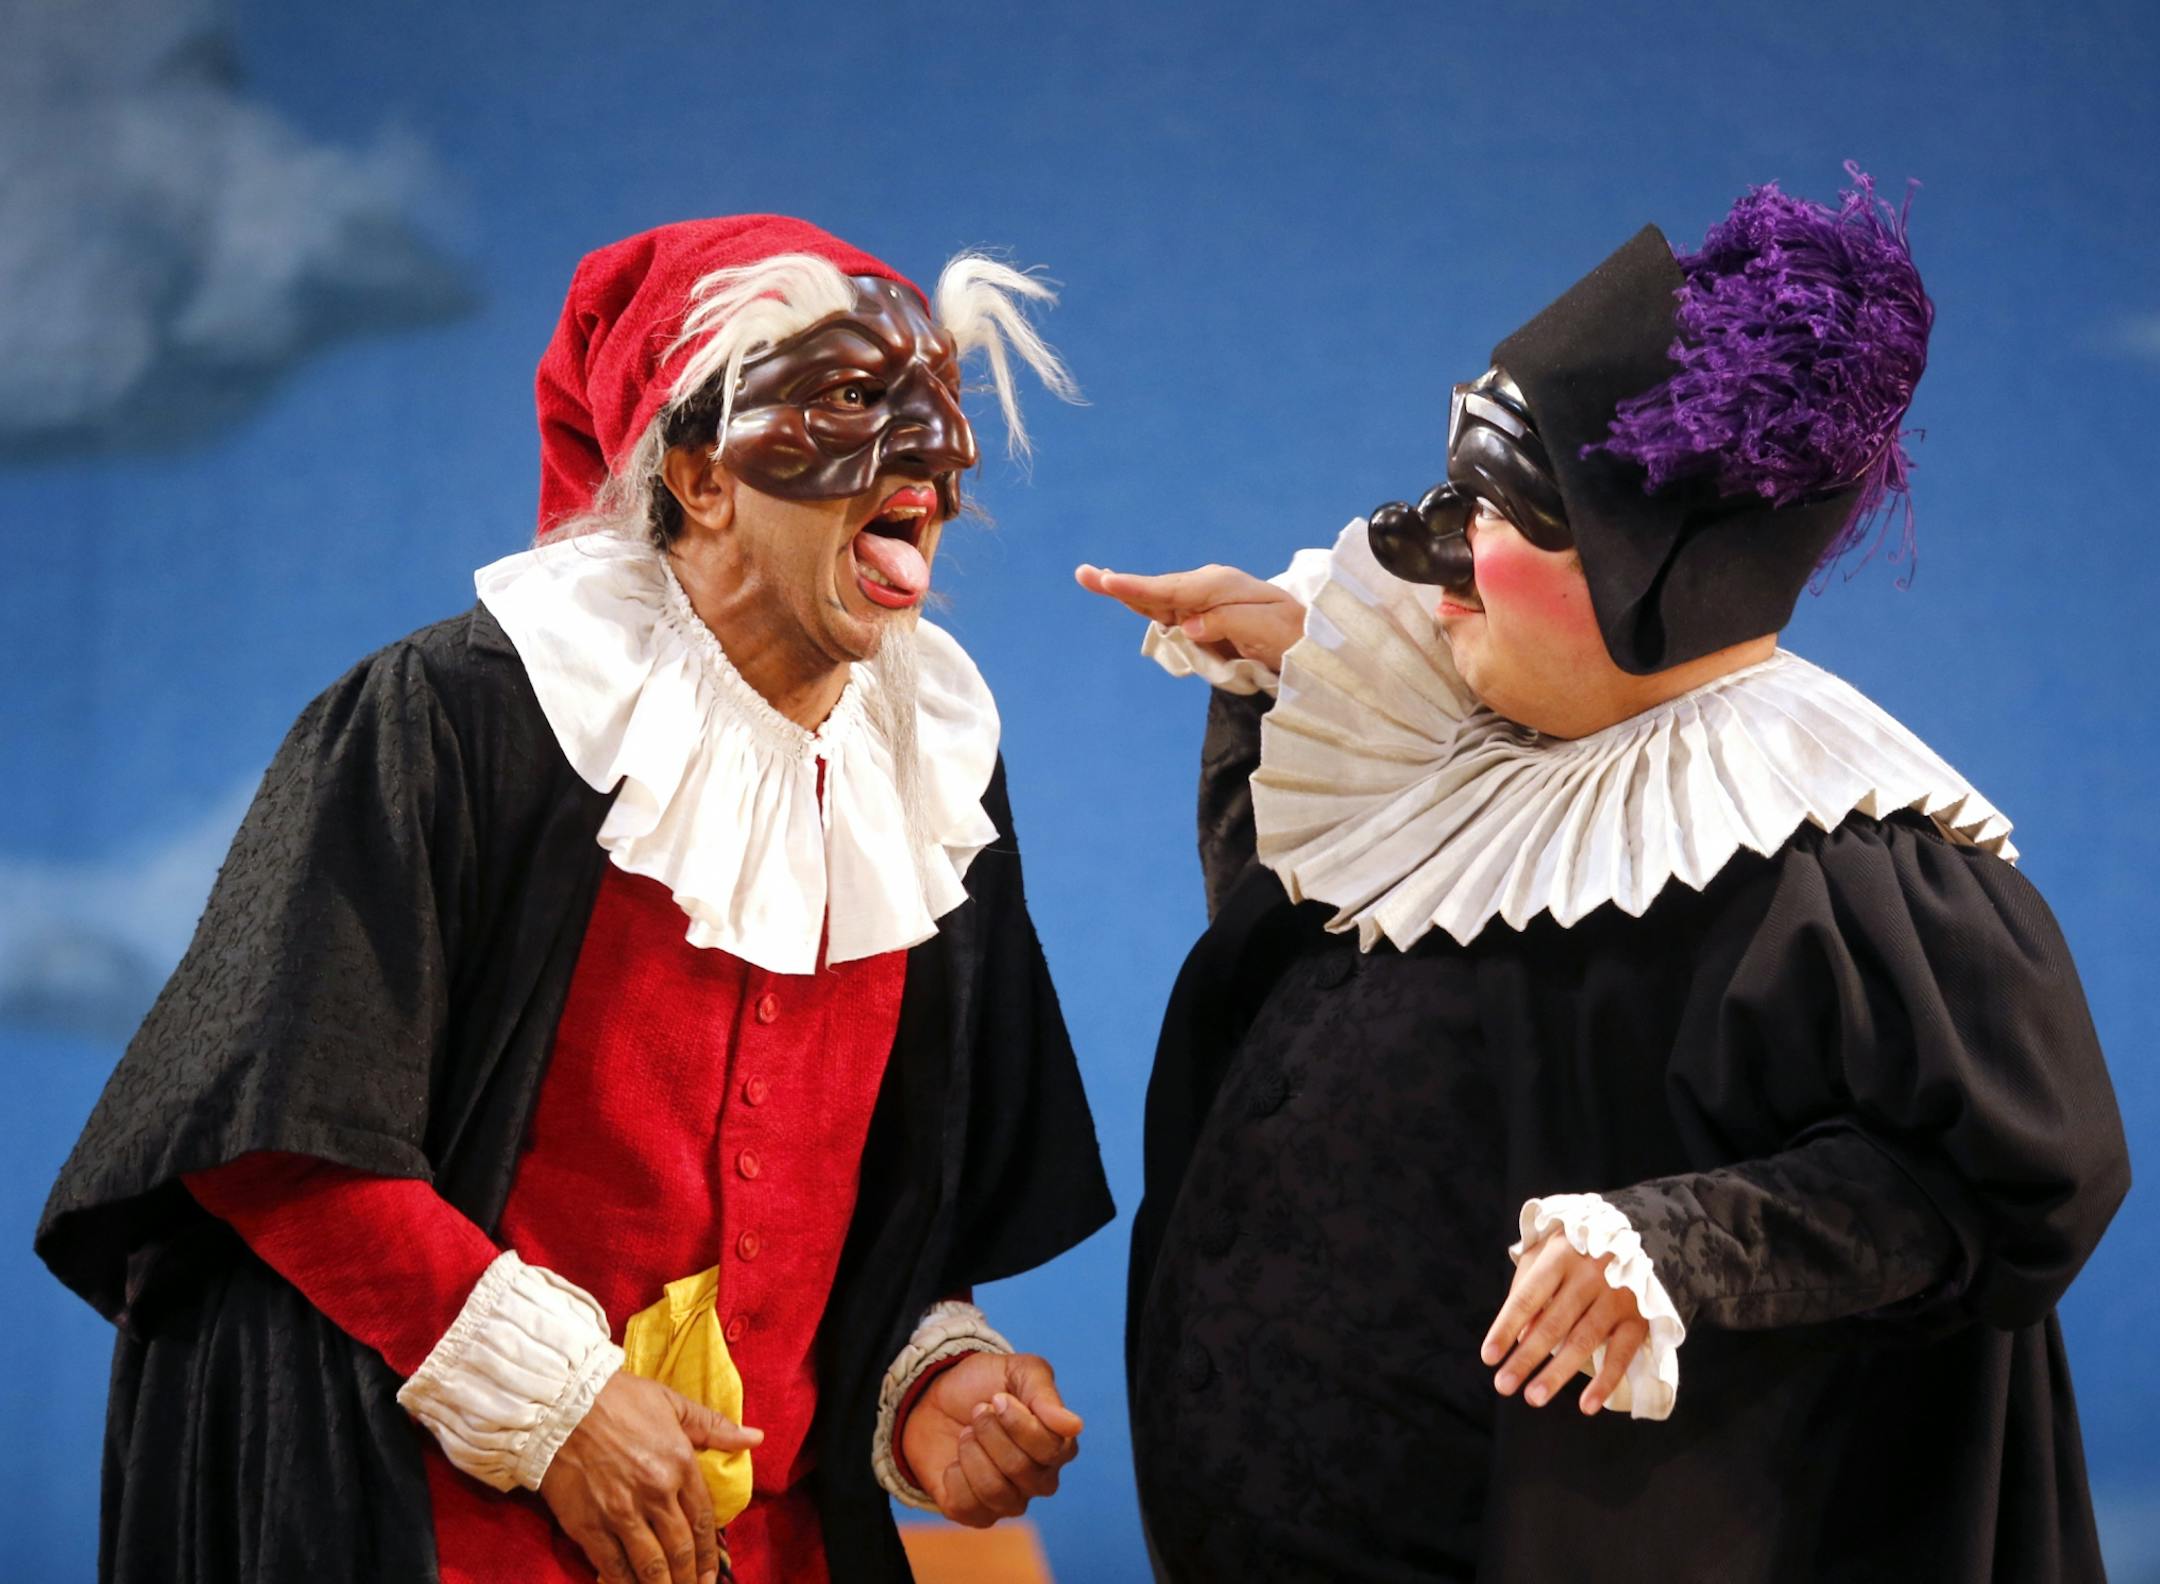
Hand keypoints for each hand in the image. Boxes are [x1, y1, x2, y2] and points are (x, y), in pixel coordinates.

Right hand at [538, 1373, 761, 1583]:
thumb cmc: (619, 1399)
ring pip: (651, 1564)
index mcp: (680, 1464)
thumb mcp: (672, 1403)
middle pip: (681, 1549)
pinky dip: (626, 1583)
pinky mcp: (589, 1526)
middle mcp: (656, 1494)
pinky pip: (613, 1566)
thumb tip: (755, 1438)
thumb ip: (714, 1427)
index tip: (711, 1573)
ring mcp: (621, 1513)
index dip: (709, 1552)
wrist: (560, 1404)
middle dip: (691, 1577)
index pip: (702, 1520)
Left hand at [900, 1351, 1082, 1527]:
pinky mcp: (976, 1514)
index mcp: (1058, 1447)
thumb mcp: (1017, 1371)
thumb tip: (1074, 1426)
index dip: (1017, 1422)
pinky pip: (966, 1506)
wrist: (937, 1397)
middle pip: (1020, 1468)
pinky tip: (955, 1460)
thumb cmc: (985, 1384)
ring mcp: (1009, 1500)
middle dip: (990, 1432)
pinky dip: (953, 1475)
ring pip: (994, 1490)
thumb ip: (1044, 1393)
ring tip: (966, 1433)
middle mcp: (1040, 1480)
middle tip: (978, 1411)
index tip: (996, 1397)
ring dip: (971, 1452)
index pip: (1050, 1448)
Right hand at [1074, 562, 1305, 672]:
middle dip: (1122, 584)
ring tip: (1094, 578)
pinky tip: (1125, 594)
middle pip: (1157, 589)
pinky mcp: (1203, 616)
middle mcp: (1207, 588)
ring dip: (1127, 590)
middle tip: (1085, 574)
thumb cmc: (1292, 632)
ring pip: (1157, 597)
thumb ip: (1227, 622)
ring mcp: (1203, 601)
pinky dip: (1143, 601)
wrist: (1309, 634)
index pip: (1171, 589)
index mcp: (1220, 586)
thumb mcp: (1266, 627)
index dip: (1137, 587)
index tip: (1108, 582)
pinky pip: (1166, 608)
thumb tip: (1189, 626)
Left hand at [1481, 1234, 1646, 1415]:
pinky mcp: (1639, 1318)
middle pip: (1552, 1324)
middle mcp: (1589, 1275)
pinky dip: (1606, 1382)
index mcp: (1559, 1257)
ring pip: (1583, 1342)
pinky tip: (1587, 1406)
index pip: (1527, 1298)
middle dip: (1526, 1358)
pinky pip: (1621, 1355)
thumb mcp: (1546, 1253)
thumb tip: (1520, 1337)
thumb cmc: (1576, 1251)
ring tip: (1533, 1397)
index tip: (1489, 1357)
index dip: (1506, 1328)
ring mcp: (1616, 1297)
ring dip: (1557, 1374)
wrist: (1639, 1235)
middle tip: (1503, 1386)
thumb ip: (1528, 1288)